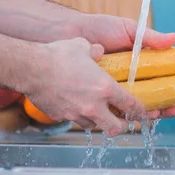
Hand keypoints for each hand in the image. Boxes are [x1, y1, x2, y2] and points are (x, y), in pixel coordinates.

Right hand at [23, 37, 152, 136]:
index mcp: (105, 88)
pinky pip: (75, 120)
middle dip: (122, 125)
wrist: (31, 68)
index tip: (144, 111)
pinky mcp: (62, 116)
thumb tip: (98, 50)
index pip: (130, 106)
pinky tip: (76, 106)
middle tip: (123, 120)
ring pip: (95, 126)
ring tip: (98, 111)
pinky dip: (80, 116)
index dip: (139, 110)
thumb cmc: (58, 55)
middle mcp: (94, 105)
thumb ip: (95, 51)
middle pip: (116, 128)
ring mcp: (77, 113)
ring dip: (99, 121)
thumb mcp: (83, 46)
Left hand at [78, 14, 174, 117]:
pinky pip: (122, 109)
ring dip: (159, 112)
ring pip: (144, 105)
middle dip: (174, 103)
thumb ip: (150, 37)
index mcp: (144, 62)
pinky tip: (144, 117)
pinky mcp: (105, 96)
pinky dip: (134, 115)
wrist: (71, 35)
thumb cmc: (99, 28)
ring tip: (167, 112)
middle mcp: (135, 77)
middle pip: (160, 95)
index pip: (168, 76)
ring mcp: (121, 88)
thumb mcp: (128, 29)